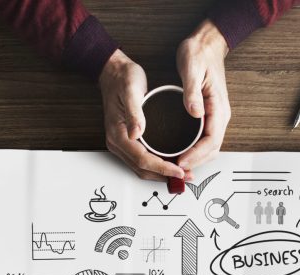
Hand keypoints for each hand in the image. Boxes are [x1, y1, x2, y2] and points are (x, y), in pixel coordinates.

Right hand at [99, 49, 185, 181]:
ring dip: (161, 174)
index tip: (179, 170)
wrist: (113, 72)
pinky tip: (170, 164)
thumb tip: (136, 133)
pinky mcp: (127, 141)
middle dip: (165, 175)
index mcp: (118, 134)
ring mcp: (121, 143)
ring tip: (182, 174)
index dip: (162, 168)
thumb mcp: (131, 90)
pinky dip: (156, 166)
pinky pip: (141, 160)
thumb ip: (134, 112)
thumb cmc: (123, 79)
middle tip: (186, 176)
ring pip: (142, 168)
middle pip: (142, 169)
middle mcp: (117, 143)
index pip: (142, 159)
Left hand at [175, 19, 230, 170]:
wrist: (207, 44)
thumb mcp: (192, 68)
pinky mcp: (209, 116)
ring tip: (176, 166)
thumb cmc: (199, 53)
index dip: (196, 155)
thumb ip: (192, 92)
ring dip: (195, 159)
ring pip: (209, 148)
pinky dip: (195, 151)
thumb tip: (195, 113)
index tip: (181, 162)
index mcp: (218, 107)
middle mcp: (220, 115)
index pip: (211, 140)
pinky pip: (204, 140)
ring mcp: (216, 116)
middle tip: (175, 170)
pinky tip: (181, 153)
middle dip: (195, 162)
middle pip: (212, 150)